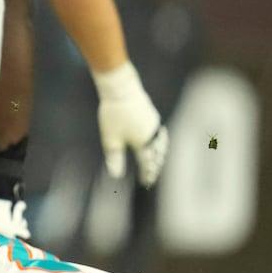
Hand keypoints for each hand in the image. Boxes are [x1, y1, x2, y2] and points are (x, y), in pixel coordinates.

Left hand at [93, 61, 167, 186]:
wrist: (121, 89)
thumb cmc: (113, 115)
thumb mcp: (110, 140)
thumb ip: (114, 158)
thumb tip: (116, 175)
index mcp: (143, 143)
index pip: (147, 163)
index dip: (146, 173)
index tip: (146, 182)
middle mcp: (152, 134)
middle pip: (157, 154)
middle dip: (155, 165)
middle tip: (152, 174)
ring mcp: (154, 124)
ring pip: (161, 143)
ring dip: (160, 153)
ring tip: (158, 160)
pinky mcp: (152, 115)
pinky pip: (159, 133)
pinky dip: (160, 142)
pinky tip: (157, 140)